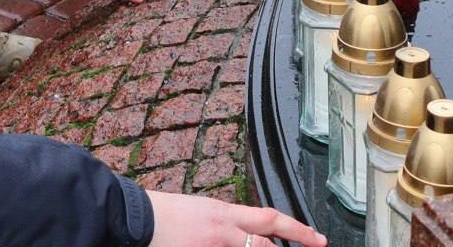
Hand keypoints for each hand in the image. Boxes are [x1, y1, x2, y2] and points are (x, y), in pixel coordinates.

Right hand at [146, 190, 326, 246]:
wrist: (135, 219)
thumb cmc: (165, 213)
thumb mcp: (202, 210)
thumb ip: (227, 222)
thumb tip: (246, 233)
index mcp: (224, 213)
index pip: (271, 220)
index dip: (298, 231)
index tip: (318, 240)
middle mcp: (223, 232)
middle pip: (266, 246)